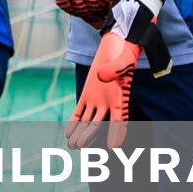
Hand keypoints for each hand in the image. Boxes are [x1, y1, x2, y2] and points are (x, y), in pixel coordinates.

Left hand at [66, 30, 141, 149]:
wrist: (118, 43)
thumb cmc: (124, 52)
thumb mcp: (121, 60)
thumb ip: (113, 69)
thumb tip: (102, 77)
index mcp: (119, 96)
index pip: (120, 120)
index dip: (117, 134)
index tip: (113, 148)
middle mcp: (109, 101)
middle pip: (99, 124)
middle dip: (89, 136)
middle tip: (80, 147)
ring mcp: (98, 98)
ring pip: (88, 120)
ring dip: (81, 133)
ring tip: (72, 146)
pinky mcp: (88, 92)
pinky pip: (80, 110)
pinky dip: (74, 121)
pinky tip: (68, 133)